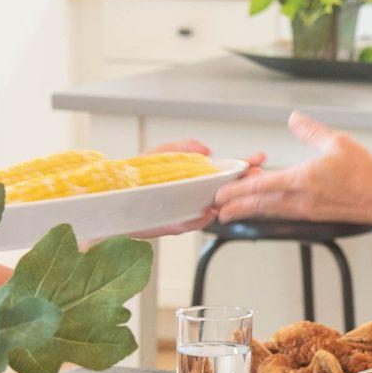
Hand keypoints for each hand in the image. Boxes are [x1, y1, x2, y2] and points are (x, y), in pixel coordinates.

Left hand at [121, 140, 267, 239]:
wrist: (112, 197)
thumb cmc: (136, 176)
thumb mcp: (162, 153)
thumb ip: (184, 147)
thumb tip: (206, 149)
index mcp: (195, 177)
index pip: (225, 170)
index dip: (243, 164)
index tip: (259, 157)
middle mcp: (195, 195)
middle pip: (227, 190)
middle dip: (245, 183)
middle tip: (257, 176)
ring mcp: (187, 211)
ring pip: (215, 208)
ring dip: (228, 202)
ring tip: (238, 192)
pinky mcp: (175, 224)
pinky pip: (192, 223)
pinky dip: (201, 219)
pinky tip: (208, 212)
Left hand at [213, 112, 371, 224]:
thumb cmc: (366, 175)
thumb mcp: (338, 142)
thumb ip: (311, 130)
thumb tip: (294, 119)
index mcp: (303, 180)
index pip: (262, 186)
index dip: (239, 189)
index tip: (221, 192)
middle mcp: (300, 199)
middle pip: (259, 204)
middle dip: (236, 206)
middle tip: (216, 208)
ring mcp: (306, 209)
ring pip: (269, 210)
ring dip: (249, 210)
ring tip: (231, 211)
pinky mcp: (313, 214)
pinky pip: (283, 212)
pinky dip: (268, 209)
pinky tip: (263, 206)